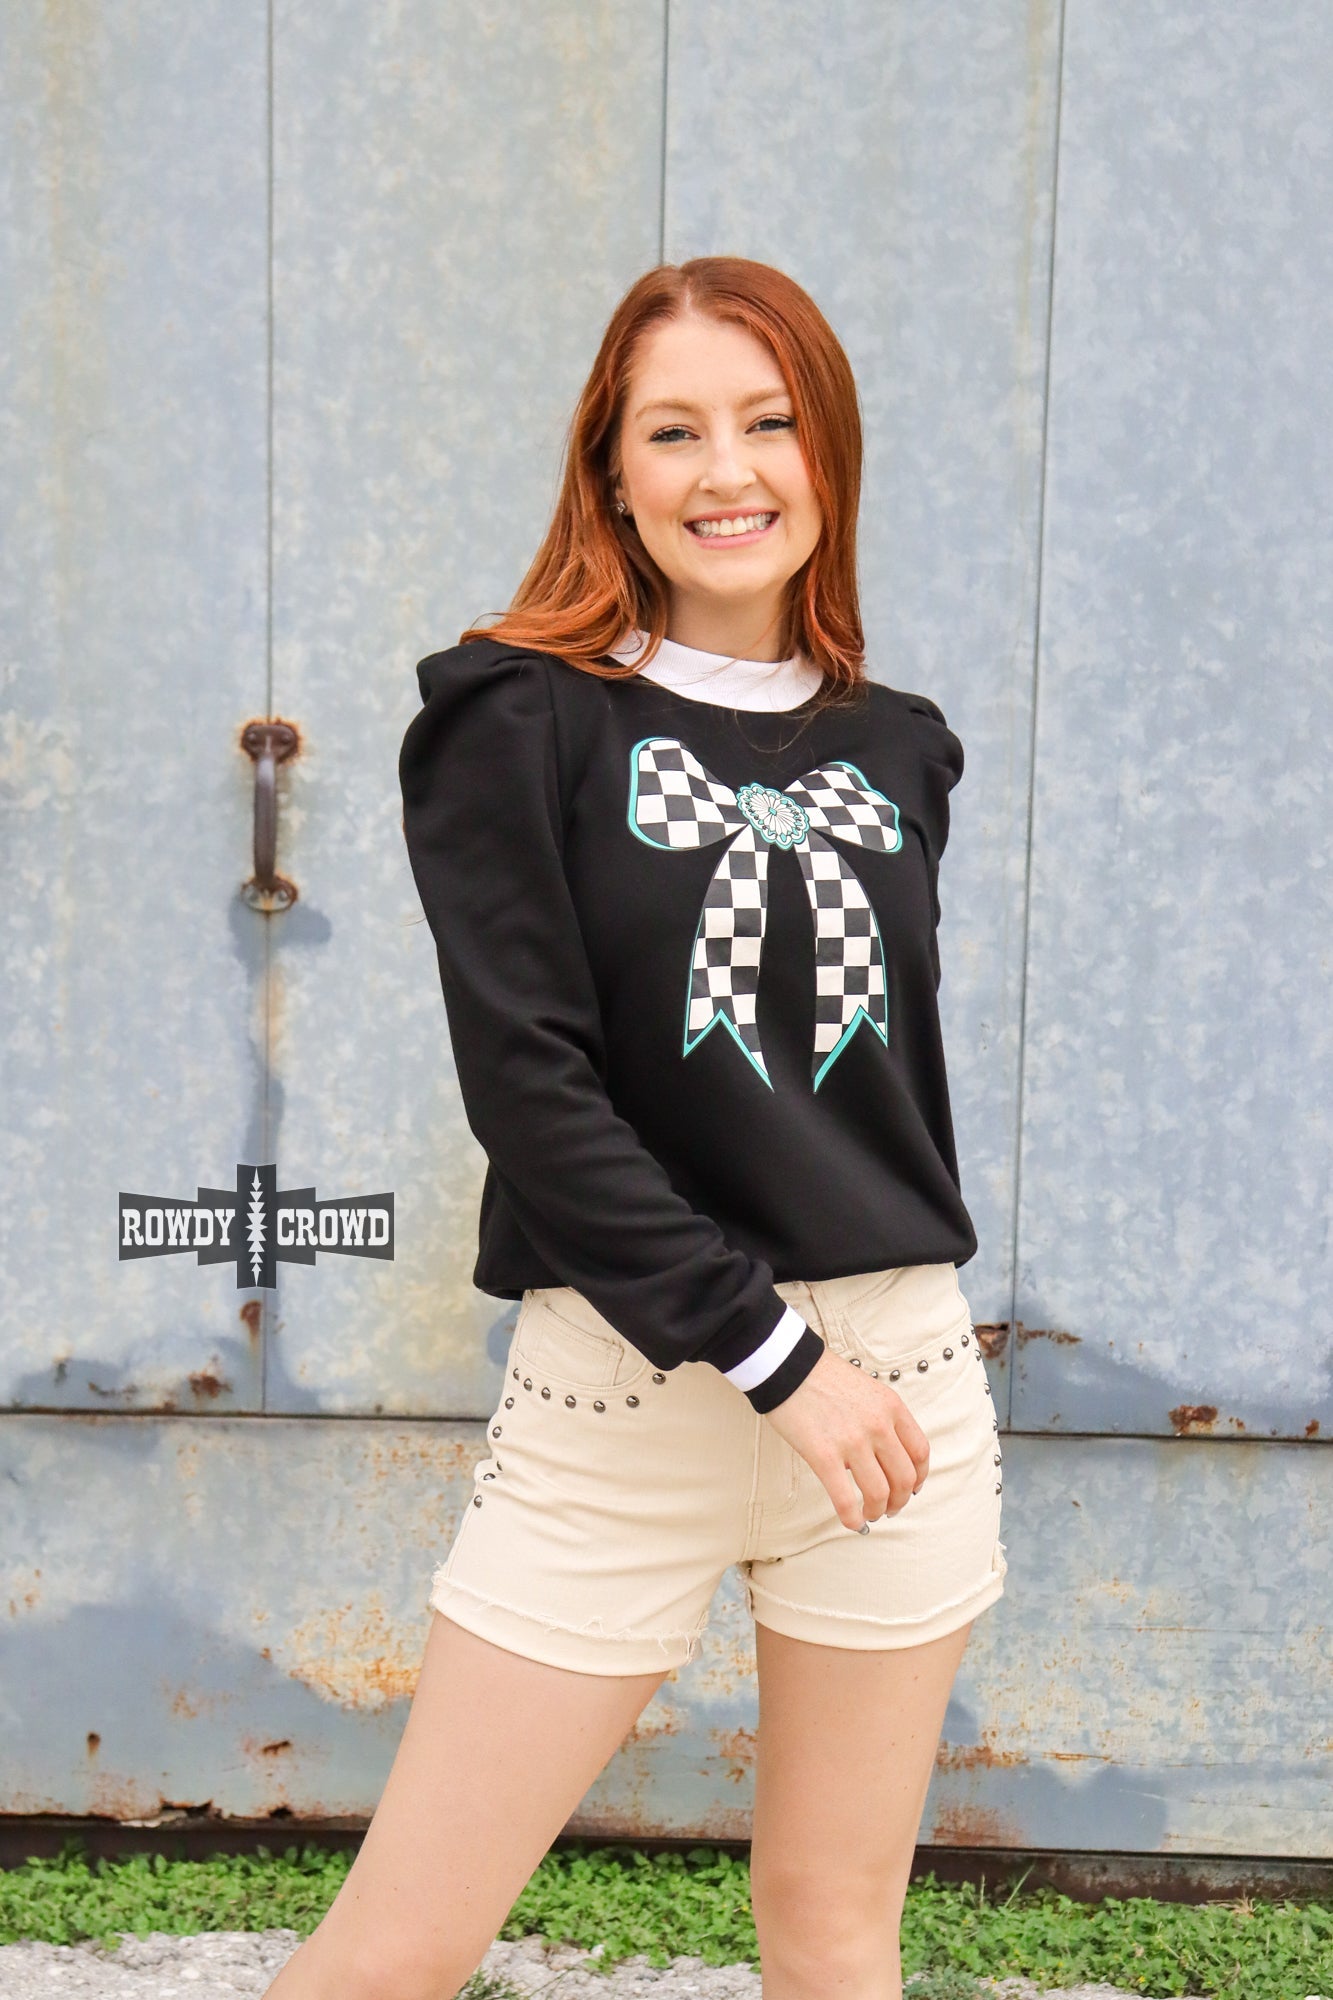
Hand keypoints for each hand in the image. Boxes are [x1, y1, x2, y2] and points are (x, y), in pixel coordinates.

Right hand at [762, 1347, 929, 1530]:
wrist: (787, 1366)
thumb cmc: (822, 1376)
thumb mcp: (866, 1389)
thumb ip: (881, 1418)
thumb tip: (884, 1455)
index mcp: (891, 1407)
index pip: (920, 1452)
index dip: (919, 1477)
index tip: (911, 1487)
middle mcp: (878, 1426)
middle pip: (904, 1478)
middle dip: (899, 1500)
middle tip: (890, 1507)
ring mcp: (853, 1442)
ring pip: (879, 1493)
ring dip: (878, 1511)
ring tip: (870, 1515)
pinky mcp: (824, 1456)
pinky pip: (845, 1499)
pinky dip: (852, 1518)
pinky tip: (851, 1522)